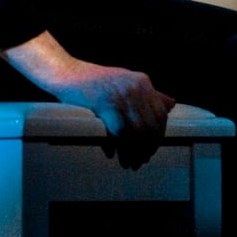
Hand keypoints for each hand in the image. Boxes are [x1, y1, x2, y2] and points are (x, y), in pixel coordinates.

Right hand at [0, 32, 175, 168]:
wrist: (65, 72)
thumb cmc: (92, 80)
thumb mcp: (124, 81)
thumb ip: (149, 93)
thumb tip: (172, 104)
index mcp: (142, 81)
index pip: (161, 114)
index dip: (158, 136)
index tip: (151, 149)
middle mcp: (135, 86)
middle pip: (151, 125)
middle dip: (147, 147)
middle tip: (141, 161)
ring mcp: (120, 94)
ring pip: (137, 132)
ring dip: (134, 152)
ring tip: (130, 163)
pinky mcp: (105, 104)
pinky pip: (120, 133)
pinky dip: (120, 148)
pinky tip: (116, 155)